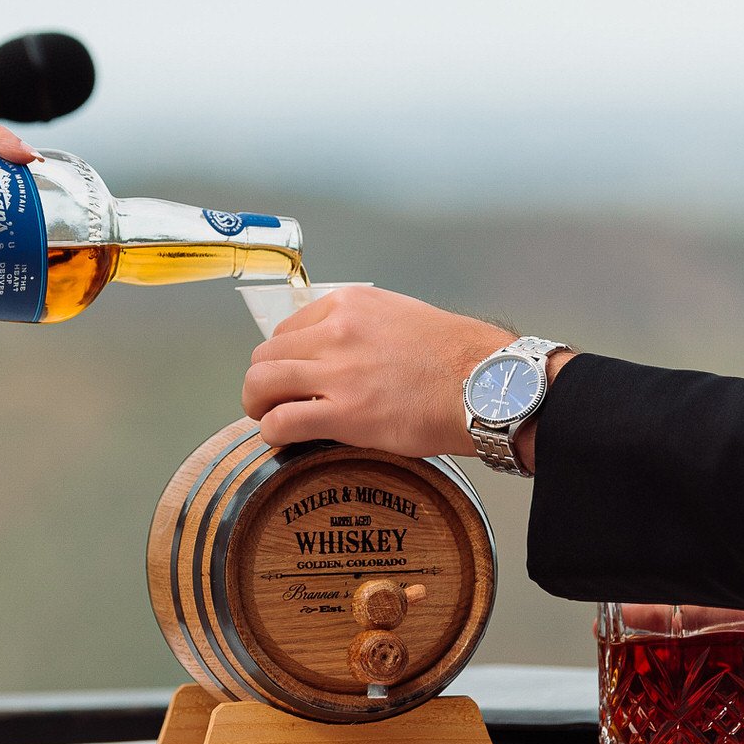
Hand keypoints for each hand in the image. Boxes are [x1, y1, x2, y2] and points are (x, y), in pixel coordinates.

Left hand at [240, 286, 513, 456]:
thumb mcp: (401, 315)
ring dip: (257, 405)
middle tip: (270, 401)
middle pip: (266, 355)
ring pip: (261, 384)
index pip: (288, 328)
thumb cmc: (456, 356)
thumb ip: (362, 327)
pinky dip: (273, 431)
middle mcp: (335, 331)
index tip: (290, 375)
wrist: (486, 384)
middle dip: (262, 381)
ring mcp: (337, 371)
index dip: (283, 356)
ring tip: (268, 419)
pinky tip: (283, 438)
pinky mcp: (344, 413)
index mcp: (348, 304)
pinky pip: (281, 421)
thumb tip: (340, 350)